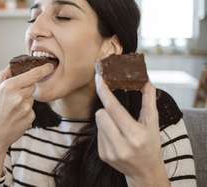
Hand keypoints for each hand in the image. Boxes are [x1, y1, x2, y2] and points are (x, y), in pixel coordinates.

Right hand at [0, 63, 54, 149]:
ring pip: (31, 98)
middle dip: (26, 88)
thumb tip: (11, 66)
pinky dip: (25, 111)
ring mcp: (26, 108)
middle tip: (13, 97)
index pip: (33, 74)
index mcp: (9, 87)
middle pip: (32, 86)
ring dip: (25, 100)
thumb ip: (2, 77)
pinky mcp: (30, 118)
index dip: (43, 69)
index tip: (50, 66)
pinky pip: (31, 109)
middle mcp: (19, 96)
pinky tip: (15, 117)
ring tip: (12, 109)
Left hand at [95, 72, 169, 186]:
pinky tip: (116, 137)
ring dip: (106, 120)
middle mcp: (121, 145)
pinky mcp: (103, 155)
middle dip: (107, 109)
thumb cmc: (151, 145)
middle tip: (118, 114)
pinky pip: (97, 133)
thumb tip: (147, 82)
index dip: (104, 92)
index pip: (114, 108)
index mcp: (135, 135)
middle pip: (101, 114)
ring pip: (98, 122)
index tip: (99, 79)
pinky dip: (105, 131)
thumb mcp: (153, 124)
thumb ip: (149, 102)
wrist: (145, 172)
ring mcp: (110, 152)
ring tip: (119, 128)